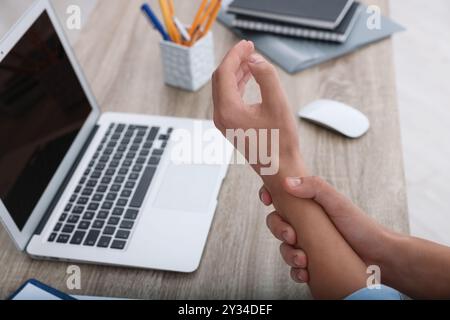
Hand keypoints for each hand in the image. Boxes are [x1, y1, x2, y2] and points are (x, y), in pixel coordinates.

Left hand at [212, 40, 304, 180]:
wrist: (280, 169)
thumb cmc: (281, 141)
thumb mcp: (278, 104)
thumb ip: (266, 77)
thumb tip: (255, 60)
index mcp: (228, 111)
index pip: (224, 73)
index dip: (235, 55)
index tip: (247, 44)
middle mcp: (221, 116)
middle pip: (221, 79)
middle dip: (234, 61)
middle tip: (250, 48)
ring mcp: (224, 122)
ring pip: (224, 88)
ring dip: (236, 71)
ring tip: (251, 58)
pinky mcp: (230, 125)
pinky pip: (229, 98)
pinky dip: (237, 84)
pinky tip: (248, 76)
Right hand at [259, 176, 392, 282]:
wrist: (380, 258)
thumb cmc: (361, 226)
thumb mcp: (337, 202)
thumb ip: (315, 187)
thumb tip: (287, 182)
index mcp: (308, 205)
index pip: (281, 196)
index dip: (269, 196)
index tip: (267, 200)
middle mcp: (306, 223)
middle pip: (277, 223)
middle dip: (278, 230)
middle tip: (291, 236)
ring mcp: (308, 243)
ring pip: (284, 248)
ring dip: (288, 254)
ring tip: (302, 260)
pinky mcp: (313, 263)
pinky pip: (294, 268)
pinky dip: (296, 271)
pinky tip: (304, 273)